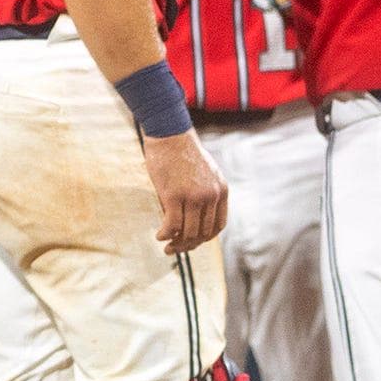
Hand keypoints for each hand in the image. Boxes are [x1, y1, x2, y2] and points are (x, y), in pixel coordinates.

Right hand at [141, 130, 227, 254]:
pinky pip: (172, 225)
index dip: (205, 238)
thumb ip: (205, 193)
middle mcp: (211, 195)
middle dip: (189, 244)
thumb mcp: (205, 173)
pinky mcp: (174, 195)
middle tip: (175, 248)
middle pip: (204, 232)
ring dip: (177, 243)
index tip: (193, 241)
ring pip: (188, 232)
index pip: (218, 225)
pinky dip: (165, 234)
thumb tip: (193, 218)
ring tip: (166, 245)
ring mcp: (194, 196)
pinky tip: (159, 235)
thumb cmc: (182, 151)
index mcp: (221, 190)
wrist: (170, 133)